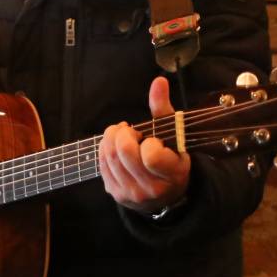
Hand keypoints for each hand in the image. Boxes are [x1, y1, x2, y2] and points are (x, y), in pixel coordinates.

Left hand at [99, 76, 190, 212]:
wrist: (164, 195)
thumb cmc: (170, 158)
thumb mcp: (174, 136)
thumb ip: (163, 109)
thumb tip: (158, 81)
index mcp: (172, 174)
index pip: (150, 156)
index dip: (148, 142)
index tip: (152, 140)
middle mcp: (151, 188)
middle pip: (123, 151)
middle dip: (123, 133)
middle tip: (130, 131)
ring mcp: (131, 193)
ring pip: (109, 155)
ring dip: (112, 137)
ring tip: (123, 135)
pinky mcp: (115, 193)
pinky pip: (101, 163)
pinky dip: (105, 148)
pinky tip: (115, 146)